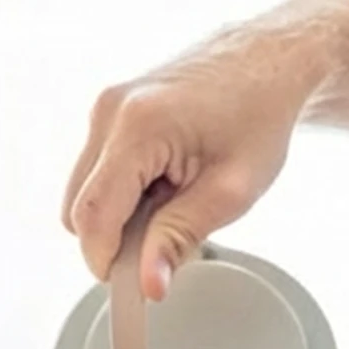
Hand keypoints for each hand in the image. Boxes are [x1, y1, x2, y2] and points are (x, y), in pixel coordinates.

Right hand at [63, 22, 309, 298]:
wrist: (270, 61)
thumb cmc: (261, 116)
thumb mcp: (232, 189)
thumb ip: (180, 237)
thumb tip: (148, 285)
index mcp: (137, 126)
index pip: (93, 215)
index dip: (106, 261)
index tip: (134, 287)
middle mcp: (109, 110)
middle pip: (78, 207)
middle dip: (115, 238)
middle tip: (170, 238)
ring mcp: (105, 106)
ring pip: (86, 191)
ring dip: (122, 213)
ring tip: (178, 200)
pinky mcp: (111, 110)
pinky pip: (99, 170)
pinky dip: (126, 191)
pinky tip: (168, 182)